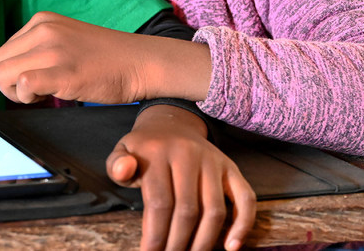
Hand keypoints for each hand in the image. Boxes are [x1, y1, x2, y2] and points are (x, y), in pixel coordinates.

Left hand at [0, 13, 208, 104]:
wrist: (140, 62)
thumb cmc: (104, 59)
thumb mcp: (64, 41)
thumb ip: (35, 51)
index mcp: (41, 21)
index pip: (0, 52)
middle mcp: (42, 30)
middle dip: (4, 86)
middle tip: (33, 93)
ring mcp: (52, 49)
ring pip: (2, 75)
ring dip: (15, 94)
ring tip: (44, 93)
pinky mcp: (62, 71)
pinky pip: (22, 85)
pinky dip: (26, 97)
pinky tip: (47, 97)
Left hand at [107, 106, 255, 250]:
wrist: (171, 124)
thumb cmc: (145, 148)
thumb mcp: (123, 151)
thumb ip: (117, 164)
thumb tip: (124, 170)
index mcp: (158, 152)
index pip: (159, 202)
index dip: (155, 235)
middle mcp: (188, 154)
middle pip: (187, 210)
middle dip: (177, 244)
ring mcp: (213, 161)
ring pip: (214, 210)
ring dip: (203, 242)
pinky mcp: (231, 168)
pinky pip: (246, 198)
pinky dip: (243, 225)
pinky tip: (231, 247)